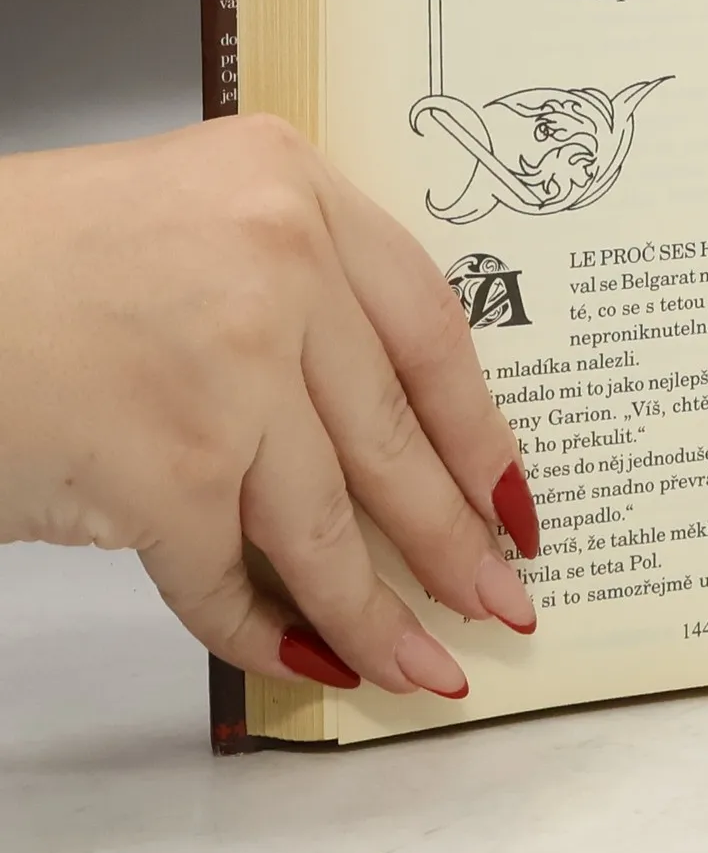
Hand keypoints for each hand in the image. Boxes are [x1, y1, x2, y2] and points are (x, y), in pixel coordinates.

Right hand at [0, 116, 541, 695]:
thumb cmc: (22, 258)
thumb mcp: (187, 217)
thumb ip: (291, 292)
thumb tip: (379, 435)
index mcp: (292, 187)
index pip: (433, 328)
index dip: (481, 428)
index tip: (514, 495)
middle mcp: (279, 264)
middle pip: (397, 435)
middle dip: (457, 539)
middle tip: (502, 596)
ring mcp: (228, 367)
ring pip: (332, 522)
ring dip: (383, 613)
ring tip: (429, 665)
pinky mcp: (165, 464)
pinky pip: (228, 575)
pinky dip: (264, 632)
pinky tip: (309, 663)